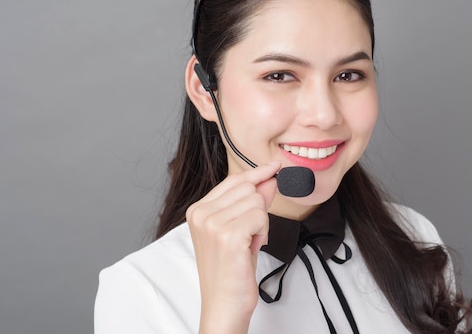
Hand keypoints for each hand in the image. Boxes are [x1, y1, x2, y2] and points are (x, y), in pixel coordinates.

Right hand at [186, 162, 280, 333]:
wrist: (224, 304)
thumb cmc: (231, 270)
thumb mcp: (240, 229)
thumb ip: (252, 202)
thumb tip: (269, 177)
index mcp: (197, 210)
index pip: (233, 181)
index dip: (257, 175)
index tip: (274, 167)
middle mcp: (201, 213)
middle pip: (248, 187)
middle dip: (258, 209)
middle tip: (250, 234)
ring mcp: (212, 224)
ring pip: (257, 201)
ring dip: (262, 223)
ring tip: (248, 244)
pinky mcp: (228, 235)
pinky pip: (261, 216)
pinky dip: (263, 232)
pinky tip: (251, 247)